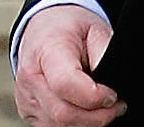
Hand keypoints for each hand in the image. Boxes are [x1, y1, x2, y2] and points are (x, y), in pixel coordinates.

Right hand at [12, 4, 125, 126]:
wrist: (43, 28)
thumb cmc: (69, 27)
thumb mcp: (95, 28)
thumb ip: (104, 53)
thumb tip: (112, 82)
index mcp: (47, 51)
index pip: (65, 84)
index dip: (94, 96)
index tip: (113, 95)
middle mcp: (30, 77)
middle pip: (62, 113)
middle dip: (96, 117)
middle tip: (118, 107)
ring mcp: (26, 97)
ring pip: (57, 125)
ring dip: (86, 123)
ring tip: (105, 108)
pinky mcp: (27, 110)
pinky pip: (51, 126)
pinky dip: (73, 123)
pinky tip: (87, 111)